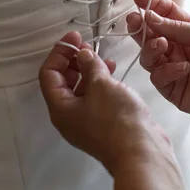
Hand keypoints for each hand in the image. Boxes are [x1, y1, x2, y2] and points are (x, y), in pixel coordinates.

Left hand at [39, 32, 174, 174]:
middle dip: (73, 60)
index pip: (48, 73)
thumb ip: (89, 65)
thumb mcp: (101, 84)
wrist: (141, 151)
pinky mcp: (102, 123)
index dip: (60, 52)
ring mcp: (85, 121)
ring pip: (80, 88)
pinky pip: (94, 97)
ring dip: (88, 69)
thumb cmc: (117, 120)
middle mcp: (69, 116)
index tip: (74, 38)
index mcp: (60, 108)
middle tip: (86, 45)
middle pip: (62, 81)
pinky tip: (112, 72)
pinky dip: (100, 82)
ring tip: (101, 57)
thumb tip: (82, 54)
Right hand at [127, 0, 189, 124]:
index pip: (165, 15)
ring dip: (150, 48)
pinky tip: (183, 69)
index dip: (151, 5)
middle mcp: (177, 49)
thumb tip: (149, 16)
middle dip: (140, 26)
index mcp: (188, 31)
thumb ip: (176, 28)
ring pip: (148, 57)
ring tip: (160, 44)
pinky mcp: (172, 89)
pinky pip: (158, 77)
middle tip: (135, 20)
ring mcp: (173, 69)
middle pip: (151, 35)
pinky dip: (167, 71)